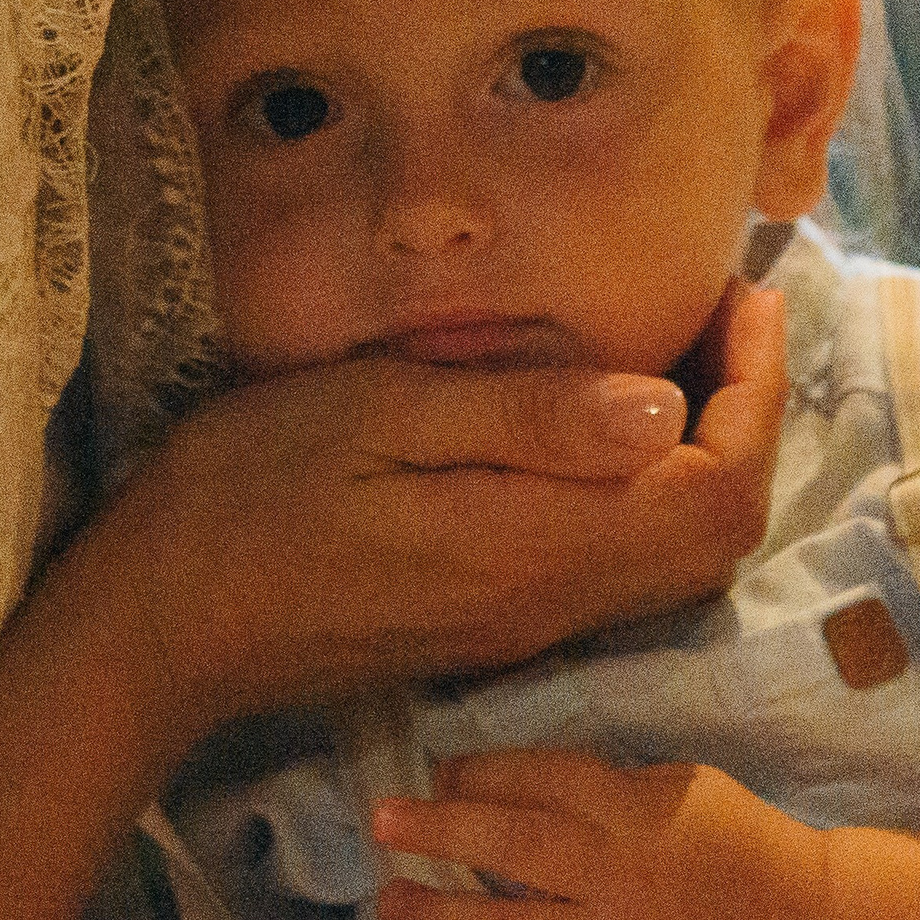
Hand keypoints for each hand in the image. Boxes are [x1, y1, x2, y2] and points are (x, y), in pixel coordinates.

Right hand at [103, 279, 787, 731]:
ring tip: (680, 351)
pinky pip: (617, 568)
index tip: (741, 294)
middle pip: (718, 536)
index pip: (717, 492)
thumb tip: (664, 406)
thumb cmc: (250, 492)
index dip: (756, 392)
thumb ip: (524, 417)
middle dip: (750, 419)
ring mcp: (522, 624)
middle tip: (722, 314)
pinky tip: (605, 420)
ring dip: (706, 456)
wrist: (163, 626)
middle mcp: (552, 601)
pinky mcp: (488, 624)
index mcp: (536, 545)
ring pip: (675, 560)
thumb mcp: (377, 416)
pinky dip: (650, 490)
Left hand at [371, 747, 821, 919]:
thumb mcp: (683, 787)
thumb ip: (606, 787)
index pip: (545, 779)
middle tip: (380, 822)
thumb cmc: (742, 847)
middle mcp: (621, 876)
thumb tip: (507, 784)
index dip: (482, 773)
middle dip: (440, 831)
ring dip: (440, 915)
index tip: (435, 772)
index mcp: (640, 809)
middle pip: (515, 845)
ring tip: (386, 905)